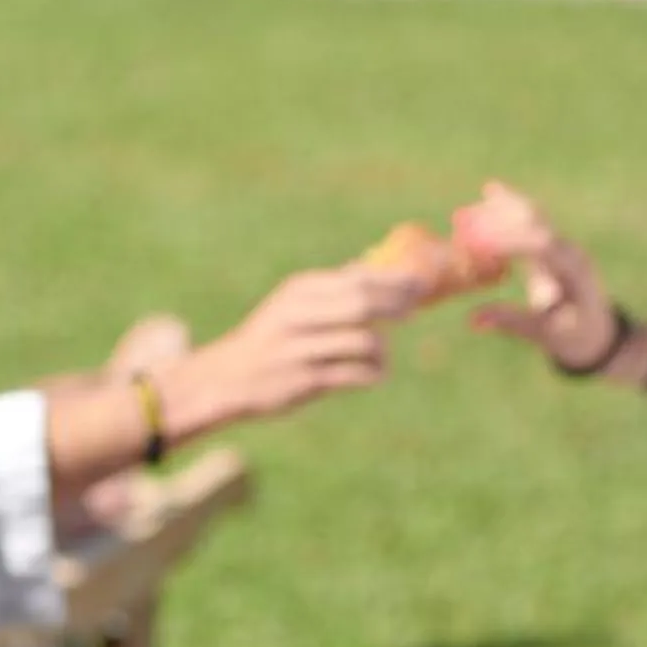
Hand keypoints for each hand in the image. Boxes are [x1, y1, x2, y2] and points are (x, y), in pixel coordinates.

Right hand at [163, 264, 419, 431]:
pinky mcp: (305, 379)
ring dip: (383, 349)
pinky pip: (354, 372)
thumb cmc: (270, 339)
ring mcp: (301, 347)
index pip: (358, 278)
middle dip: (396, 305)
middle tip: (413, 311)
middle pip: (363, 302)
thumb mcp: (293, 304)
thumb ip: (332, 288)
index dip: (393, 280)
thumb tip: (374, 268)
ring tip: (382, 358)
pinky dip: (372, 374)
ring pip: (364, 339)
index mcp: (299, 290)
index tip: (418, 283)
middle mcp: (299, 314)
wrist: (227, 378)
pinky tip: (375, 375)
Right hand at [454, 180, 622, 371]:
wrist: (599, 334)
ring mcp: (563, 246)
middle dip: (504, 216)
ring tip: (482, 193)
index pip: (541, 246)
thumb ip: (511, 322)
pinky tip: (490, 190)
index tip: (478, 244)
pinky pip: (531, 221)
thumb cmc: (573, 338)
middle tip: (471, 213)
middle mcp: (569, 252)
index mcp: (572, 272)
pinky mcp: (554, 246)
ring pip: (534, 215)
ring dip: (506, 205)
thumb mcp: (543, 335)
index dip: (509, 242)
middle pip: (537, 222)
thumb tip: (472, 319)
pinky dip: (511, 209)